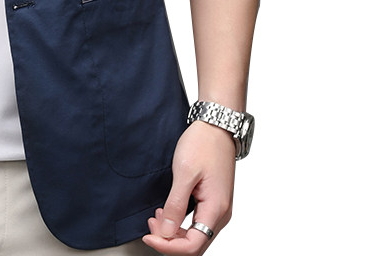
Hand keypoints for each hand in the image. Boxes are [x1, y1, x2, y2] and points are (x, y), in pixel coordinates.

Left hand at [142, 121, 235, 253]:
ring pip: (195, 236)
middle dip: (169, 240)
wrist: (216, 126)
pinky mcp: (213, 201)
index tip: (149, 236)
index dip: (168, 246)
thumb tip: (166, 232)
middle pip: (194, 244)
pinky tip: (166, 211)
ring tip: (155, 216)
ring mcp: (218, 208)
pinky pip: (197, 223)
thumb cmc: (203, 144)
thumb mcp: (184, 173)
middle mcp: (220, 213)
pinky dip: (180, 223)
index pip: (193, 246)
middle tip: (149, 224)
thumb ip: (175, 204)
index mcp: (216, 209)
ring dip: (173, 232)